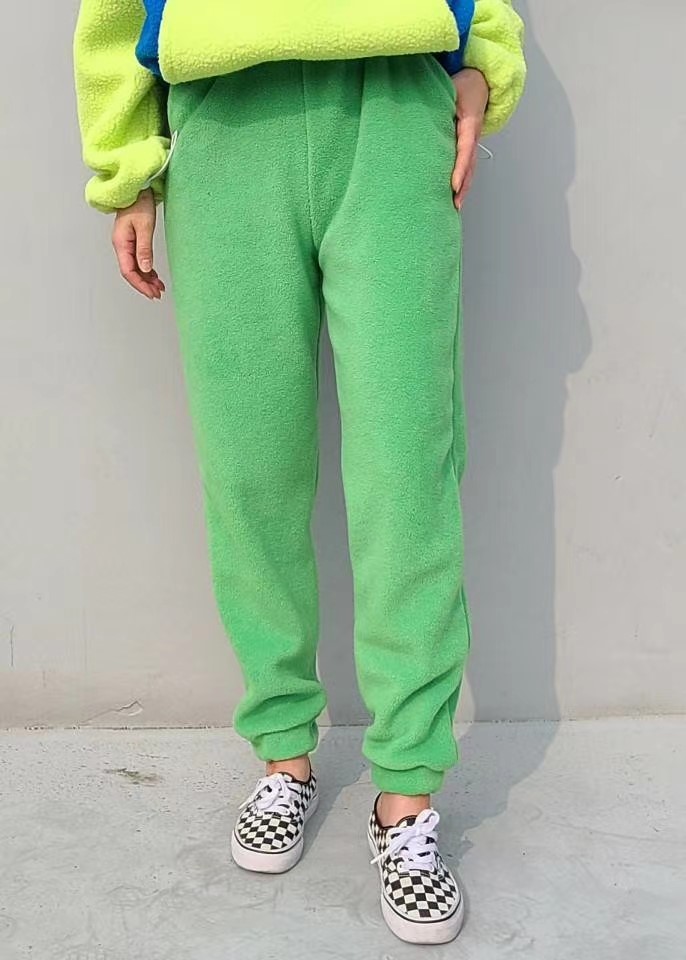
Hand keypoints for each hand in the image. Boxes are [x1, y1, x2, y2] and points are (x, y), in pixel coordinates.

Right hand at [112, 189, 164, 299]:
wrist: (137, 188)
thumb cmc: (139, 203)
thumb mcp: (144, 227)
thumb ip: (144, 249)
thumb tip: (145, 269)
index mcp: (121, 243)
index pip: (128, 271)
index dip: (140, 284)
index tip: (151, 293)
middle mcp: (121, 246)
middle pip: (131, 272)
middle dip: (144, 285)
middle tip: (158, 294)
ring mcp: (126, 244)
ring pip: (135, 268)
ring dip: (146, 279)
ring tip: (159, 288)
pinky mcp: (132, 241)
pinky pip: (138, 260)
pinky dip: (147, 270)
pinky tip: (155, 276)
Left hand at [450, 68, 488, 209]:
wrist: (480, 83)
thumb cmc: (464, 85)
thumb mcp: (452, 87)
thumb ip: (438, 99)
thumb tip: (420, 110)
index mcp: (470, 122)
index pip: (465, 149)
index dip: (460, 168)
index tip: (454, 185)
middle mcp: (473, 136)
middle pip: (470, 165)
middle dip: (463, 186)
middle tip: (455, 204)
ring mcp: (473, 143)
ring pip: (470, 169)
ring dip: (464, 189)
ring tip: (455, 207)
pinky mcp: (469, 146)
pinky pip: (467, 166)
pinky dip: (463, 182)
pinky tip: (455, 196)